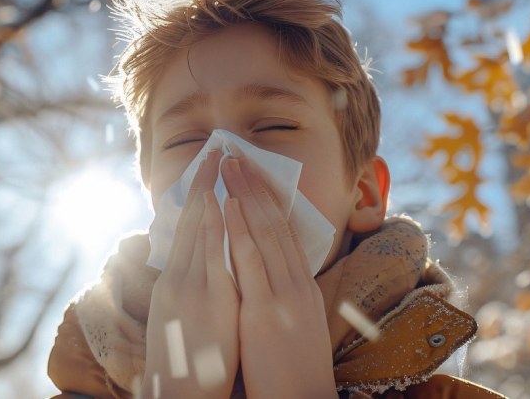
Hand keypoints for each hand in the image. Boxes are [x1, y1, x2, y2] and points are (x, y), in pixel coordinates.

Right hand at [143, 150, 238, 397]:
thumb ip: (191, 293)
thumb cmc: (188, 366)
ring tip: (216, 160)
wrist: (181, 398)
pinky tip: (217, 199)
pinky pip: (210, 253)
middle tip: (212, 150)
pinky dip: (213, 223)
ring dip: (207, 192)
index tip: (204, 172)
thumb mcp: (183, 322)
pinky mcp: (207, 299)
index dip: (195, 199)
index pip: (184, 232)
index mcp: (174, 284)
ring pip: (197, 229)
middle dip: (200, 184)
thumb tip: (198, 271)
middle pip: (188, 222)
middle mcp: (177, 280)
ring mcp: (190, 288)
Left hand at [222, 157, 336, 398]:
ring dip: (244, 196)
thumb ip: (283, 297)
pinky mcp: (265, 312)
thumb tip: (267, 276)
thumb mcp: (294, 326)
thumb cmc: (291, 372)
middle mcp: (296, 285)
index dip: (268, 201)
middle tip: (236, 156)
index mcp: (302, 289)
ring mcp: (283, 296)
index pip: (286, 234)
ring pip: (264, 234)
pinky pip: (250, 262)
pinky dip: (238, 229)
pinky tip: (227, 206)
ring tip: (229, 166)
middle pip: (276, 225)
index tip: (252, 176)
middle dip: (255, 188)